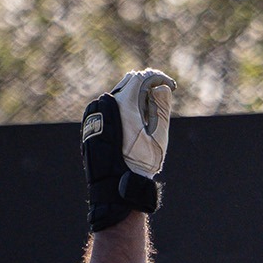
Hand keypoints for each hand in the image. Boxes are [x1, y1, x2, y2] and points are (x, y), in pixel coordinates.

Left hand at [81, 69, 174, 231]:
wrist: (115, 184)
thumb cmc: (140, 163)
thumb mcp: (158, 136)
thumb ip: (162, 108)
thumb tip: (161, 87)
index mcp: (125, 105)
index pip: (141, 78)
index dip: (157, 78)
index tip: (168, 85)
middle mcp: (108, 105)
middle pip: (129, 82)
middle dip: (146, 86)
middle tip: (160, 96)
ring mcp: (98, 113)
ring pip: (118, 93)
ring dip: (134, 96)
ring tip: (148, 111)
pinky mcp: (94, 122)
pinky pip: (109, 105)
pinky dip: (123, 106)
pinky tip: (133, 120)